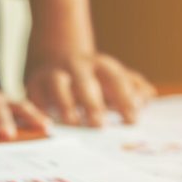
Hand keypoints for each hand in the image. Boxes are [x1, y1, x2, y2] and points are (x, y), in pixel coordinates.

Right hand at [26, 53, 155, 126]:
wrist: (55, 56)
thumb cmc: (91, 76)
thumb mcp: (111, 77)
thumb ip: (131, 87)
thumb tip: (148, 97)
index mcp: (100, 65)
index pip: (116, 79)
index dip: (124, 98)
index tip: (132, 120)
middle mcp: (76, 66)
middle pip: (85, 81)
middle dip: (91, 102)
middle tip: (99, 125)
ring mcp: (53, 73)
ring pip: (58, 85)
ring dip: (64, 103)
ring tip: (72, 123)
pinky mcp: (33, 84)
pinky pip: (34, 96)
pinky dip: (38, 110)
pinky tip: (46, 126)